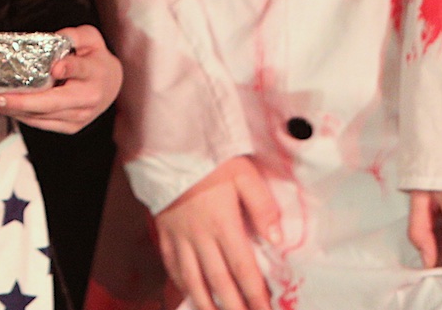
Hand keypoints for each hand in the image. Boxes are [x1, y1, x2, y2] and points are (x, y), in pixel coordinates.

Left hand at [0, 24, 120, 133]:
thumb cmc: (95, 59)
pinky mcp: (71, 126)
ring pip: (44, 116)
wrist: (111, 85)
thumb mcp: (90, 38)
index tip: (55, 68)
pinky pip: (43, 124)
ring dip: (16, 111)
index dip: (68, 69)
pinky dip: (22, 117)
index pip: (80, 69)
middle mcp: (88, 98)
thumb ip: (75, 35)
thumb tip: (57, 39)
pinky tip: (5, 109)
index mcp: (95, 72)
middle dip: (24, 102)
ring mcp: (80, 116)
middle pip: (54, 102)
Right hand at [154, 156, 280, 309]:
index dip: (255, 294)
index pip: (242, 268)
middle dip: (234, 306)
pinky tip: (189, 292)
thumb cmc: (209, 159)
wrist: (167, 146)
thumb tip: (277, 240)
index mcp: (223, 223)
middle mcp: (200, 235)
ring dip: (206, 302)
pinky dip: (180, 282)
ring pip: (192, 277)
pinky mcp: (164, 231)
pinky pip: (171, 263)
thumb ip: (262, 207)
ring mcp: (179, 235)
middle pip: (219, 280)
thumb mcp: (244, 175)